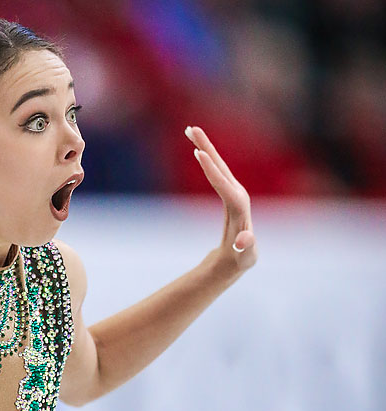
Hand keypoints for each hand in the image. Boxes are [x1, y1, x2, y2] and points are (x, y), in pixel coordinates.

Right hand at [185, 126, 257, 272]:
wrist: (241, 255)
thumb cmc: (242, 257)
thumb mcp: (245, 256)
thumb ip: (246, 247)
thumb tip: (243, 240)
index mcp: (239, 205)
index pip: (224, 184)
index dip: (212, 170)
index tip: (199, 154)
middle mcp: (238, 193)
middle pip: (221, 166)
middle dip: (207, 147)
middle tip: (192, 129)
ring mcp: (232, 190)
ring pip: (217, 164)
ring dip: (204, 146)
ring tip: (190, 130)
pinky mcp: (226, 190)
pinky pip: (214, 170)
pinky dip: (205, 156)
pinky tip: (197, 147)